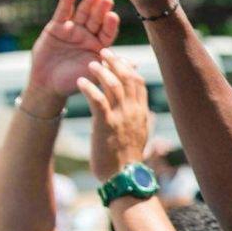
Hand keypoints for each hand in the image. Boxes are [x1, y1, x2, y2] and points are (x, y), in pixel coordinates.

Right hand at [25, 0, 119, 112]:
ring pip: (82, 13)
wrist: (48, 85)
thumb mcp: (95, 75)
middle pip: (96, 19)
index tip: (113, 16)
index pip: (107, 33)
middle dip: (101, 9)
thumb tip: (135, 64)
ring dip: (88, 2)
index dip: (110, 25)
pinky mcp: (56, 27)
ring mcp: (73, 29)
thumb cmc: (74, 82)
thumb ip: (111, 67)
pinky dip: (67, 0)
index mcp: (100, 46)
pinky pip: (63, 12)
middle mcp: (88, 35)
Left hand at [80, 50, 150, 182]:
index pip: (139, 83)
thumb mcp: (142, 137)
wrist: (124, 177)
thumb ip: (144, 122)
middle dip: (116, 62)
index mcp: (142, 113)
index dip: (128, 68)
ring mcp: (121, 117)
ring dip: (102, 71)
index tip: (118, 60)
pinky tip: (81, 81)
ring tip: (91, 63)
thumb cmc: (129, 160)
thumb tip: (151, 116)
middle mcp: (134, 112)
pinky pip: (98, 100)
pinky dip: (89, 88)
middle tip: (104, 52)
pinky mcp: (106, 124)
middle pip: (128, 78)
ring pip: (114, 85)